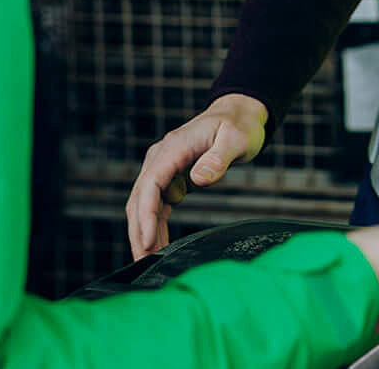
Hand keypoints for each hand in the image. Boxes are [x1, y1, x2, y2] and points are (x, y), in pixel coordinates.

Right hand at [124, 93, 267, 257]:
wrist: (239, 115)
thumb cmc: (239, 125)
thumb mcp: (236, 139)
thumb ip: (218, 158)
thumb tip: (198, 179)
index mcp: (173, 147)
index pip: (151, 184)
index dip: (146, 214)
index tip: (149, 241)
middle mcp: (161, 157)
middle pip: (140, 198)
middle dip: (139, 231)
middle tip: (143, 263)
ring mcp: (163, 167)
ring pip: (144, 204)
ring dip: (144, 232)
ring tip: (148, 262)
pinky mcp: (170, 177)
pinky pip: (157, 205)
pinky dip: (155, 226)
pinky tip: (159, 246)